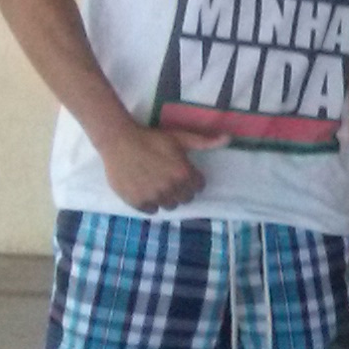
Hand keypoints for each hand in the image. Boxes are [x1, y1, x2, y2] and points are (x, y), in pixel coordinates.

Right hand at [99, 120, 226, 213]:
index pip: (198, 187)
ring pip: (169, 206)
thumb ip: (204, 142)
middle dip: (180, 189)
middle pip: (185, 199)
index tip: (182, 172)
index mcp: (184, 174)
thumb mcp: (180, 137)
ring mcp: (154, 197)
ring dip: (166, 197)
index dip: (192, 179)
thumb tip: (229, 138)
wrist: (119, 140)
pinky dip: (150, 203)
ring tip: (157, 184)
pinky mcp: (137, 202)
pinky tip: (145, 190)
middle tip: (168, 177)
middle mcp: (171, 189)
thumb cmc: (151, 138)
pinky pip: (151, 210)